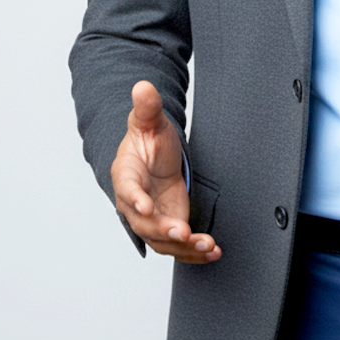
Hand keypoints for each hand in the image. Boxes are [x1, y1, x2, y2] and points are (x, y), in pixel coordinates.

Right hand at [111, 81, 221, 262]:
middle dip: (163, 230)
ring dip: (183, 247)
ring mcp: (151, 218)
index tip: (146, 207)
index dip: (135, 200)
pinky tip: (213, 252)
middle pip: (144, 224)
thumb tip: (142, 86)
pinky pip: (178, 245)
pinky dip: (194, 253)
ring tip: (207, 246)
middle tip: (184, 233)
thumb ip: (146, 107)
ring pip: (162, 240)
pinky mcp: (168, 226)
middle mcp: (135, 203)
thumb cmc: (147, 139)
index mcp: (126, 175)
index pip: (127, 190)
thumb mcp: (149, 121)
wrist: (154, 156)